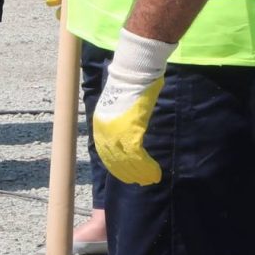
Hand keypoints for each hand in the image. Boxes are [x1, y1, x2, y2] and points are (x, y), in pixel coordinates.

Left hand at [92, 31, 172, 185]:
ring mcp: (116, 132)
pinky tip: (154, 172)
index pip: (105, 153)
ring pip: (126, 162)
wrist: (133, 73)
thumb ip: (119, 122)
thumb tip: (128, 132)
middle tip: (142, 182)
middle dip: (129, 174)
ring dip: (139, 173)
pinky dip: (146, 166)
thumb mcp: (117, 107)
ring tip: (150, 179)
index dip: (117, 167)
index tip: (127, 175)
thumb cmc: (130, 86)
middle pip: (115, 160)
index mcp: (100, 125)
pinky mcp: (130, 131)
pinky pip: (137, 156)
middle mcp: (104, 131)